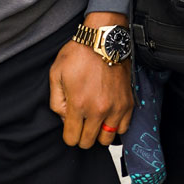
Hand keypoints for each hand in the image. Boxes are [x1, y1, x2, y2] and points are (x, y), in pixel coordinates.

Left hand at [48, 19, 133, 147]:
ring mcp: (115, 108)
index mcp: (78, 105)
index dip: (68, 135)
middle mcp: (98, 110)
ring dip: (99, 133)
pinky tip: (108, 116)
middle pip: (88, 142)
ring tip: (95, 120)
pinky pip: (123, 128)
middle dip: (81, 136)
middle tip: (81, 122)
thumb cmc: (78, 54)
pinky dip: (115, 126)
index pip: (72, 138)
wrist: (104, 40)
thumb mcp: (55, 75)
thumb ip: (56, 102)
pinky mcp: (128, 103)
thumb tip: (65, 119)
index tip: (70, 126)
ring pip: (107, 139)